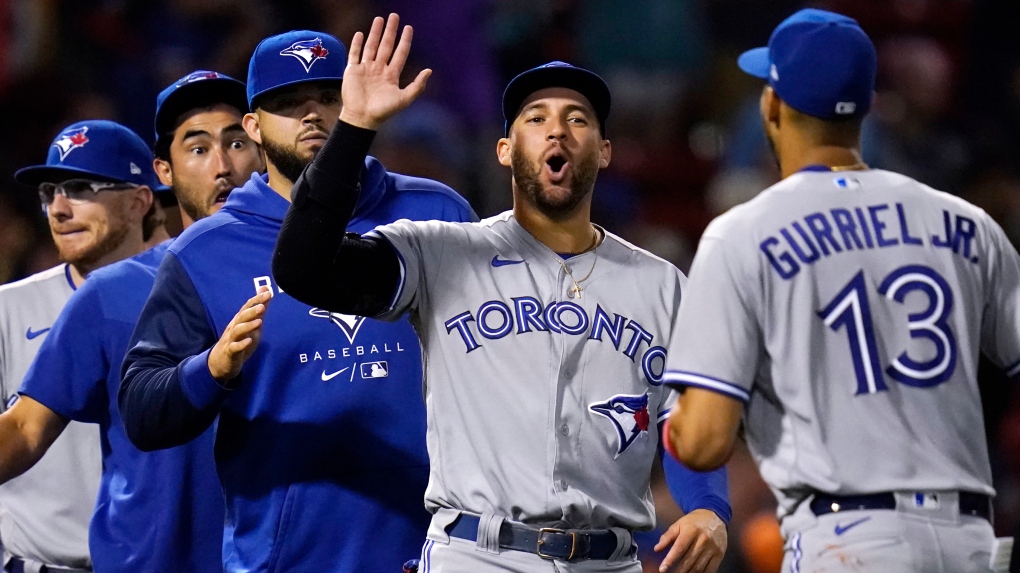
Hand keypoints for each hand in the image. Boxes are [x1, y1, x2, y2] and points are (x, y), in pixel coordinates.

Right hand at [208, 288, 270, 382]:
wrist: (221, 361)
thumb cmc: (239, 340)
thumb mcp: (252, 324)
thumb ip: (259, 309)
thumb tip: (266, 290)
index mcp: (240, 320)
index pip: (247, 307)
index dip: (257, 300)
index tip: (268, 293)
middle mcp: (234, 327)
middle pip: (242, 317)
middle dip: (252, 311)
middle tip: (263, 306)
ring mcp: (231, 340)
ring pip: (238, 331)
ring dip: (248, 326)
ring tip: (259, 322)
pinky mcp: (230, 352)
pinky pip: (235, 348)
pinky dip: (241, 344)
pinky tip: (249, 341)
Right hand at [339, 13, 430, 129]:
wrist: (362, 118)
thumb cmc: (384, 111)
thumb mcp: (404, 99)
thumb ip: (417, 85)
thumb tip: (429, 70)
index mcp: (391, 75)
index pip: (400, 53)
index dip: (405, 41)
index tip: (409, 27)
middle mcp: (379, 69)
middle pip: (386, 45)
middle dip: (390, 31)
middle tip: (394, 16)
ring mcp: (365, 69)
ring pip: (371, 46)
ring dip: (375, 33)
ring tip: (379, 19)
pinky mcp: (352, 71)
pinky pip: (354, 54)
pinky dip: (356, 44)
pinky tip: (360, 33)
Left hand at [654, 509, 726, 572]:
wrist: (715, 515)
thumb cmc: (694, 521)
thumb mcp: (679, 524)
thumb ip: (667, 537)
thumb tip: (657, 549)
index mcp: (691, 530)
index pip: (679, 548)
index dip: (670, 560)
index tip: (662, 569)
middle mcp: (703, 539)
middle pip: (689, 560)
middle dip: (679, 571)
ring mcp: (713, 548)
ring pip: (699, 567)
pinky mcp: (720, 554)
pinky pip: (710, 569)